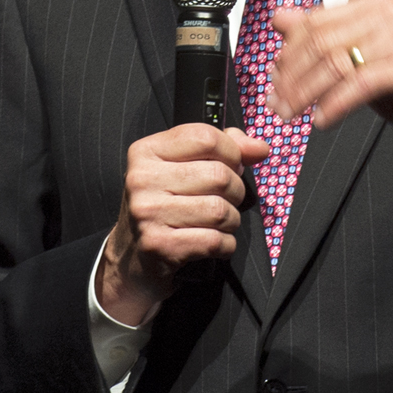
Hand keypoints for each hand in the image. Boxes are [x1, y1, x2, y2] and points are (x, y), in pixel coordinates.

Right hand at [97, 124, 270, 325]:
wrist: (133, 255)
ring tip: (217, 223)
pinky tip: (212, 242)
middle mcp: (142, 179)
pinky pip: (216, 241)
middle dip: (235, 191)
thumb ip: (221, 150)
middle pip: (219, 175)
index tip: (232, 165)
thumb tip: (259, 148)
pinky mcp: (159, 244)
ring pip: (221, 210)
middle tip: (225, 199)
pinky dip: (225, 245)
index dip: (231, 152)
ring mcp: (148, 212)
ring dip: (231, 221)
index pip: (205, 137)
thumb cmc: (163, 206)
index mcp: (146, 151)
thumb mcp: (181, 168)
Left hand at [266, 0, 392, 173]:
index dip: (287, 55)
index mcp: (371, 5)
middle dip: (291, 77)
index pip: (313, 23)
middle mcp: (388, 15)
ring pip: (336, 63)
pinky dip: (334, 104)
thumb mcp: (355, 57)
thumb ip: (319, 36)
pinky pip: (360, 84)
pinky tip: (322, 120)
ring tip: (292, 114)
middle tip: (277, 104)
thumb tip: (279, 18)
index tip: (273, 82)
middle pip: (320, 43)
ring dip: (306, 93)